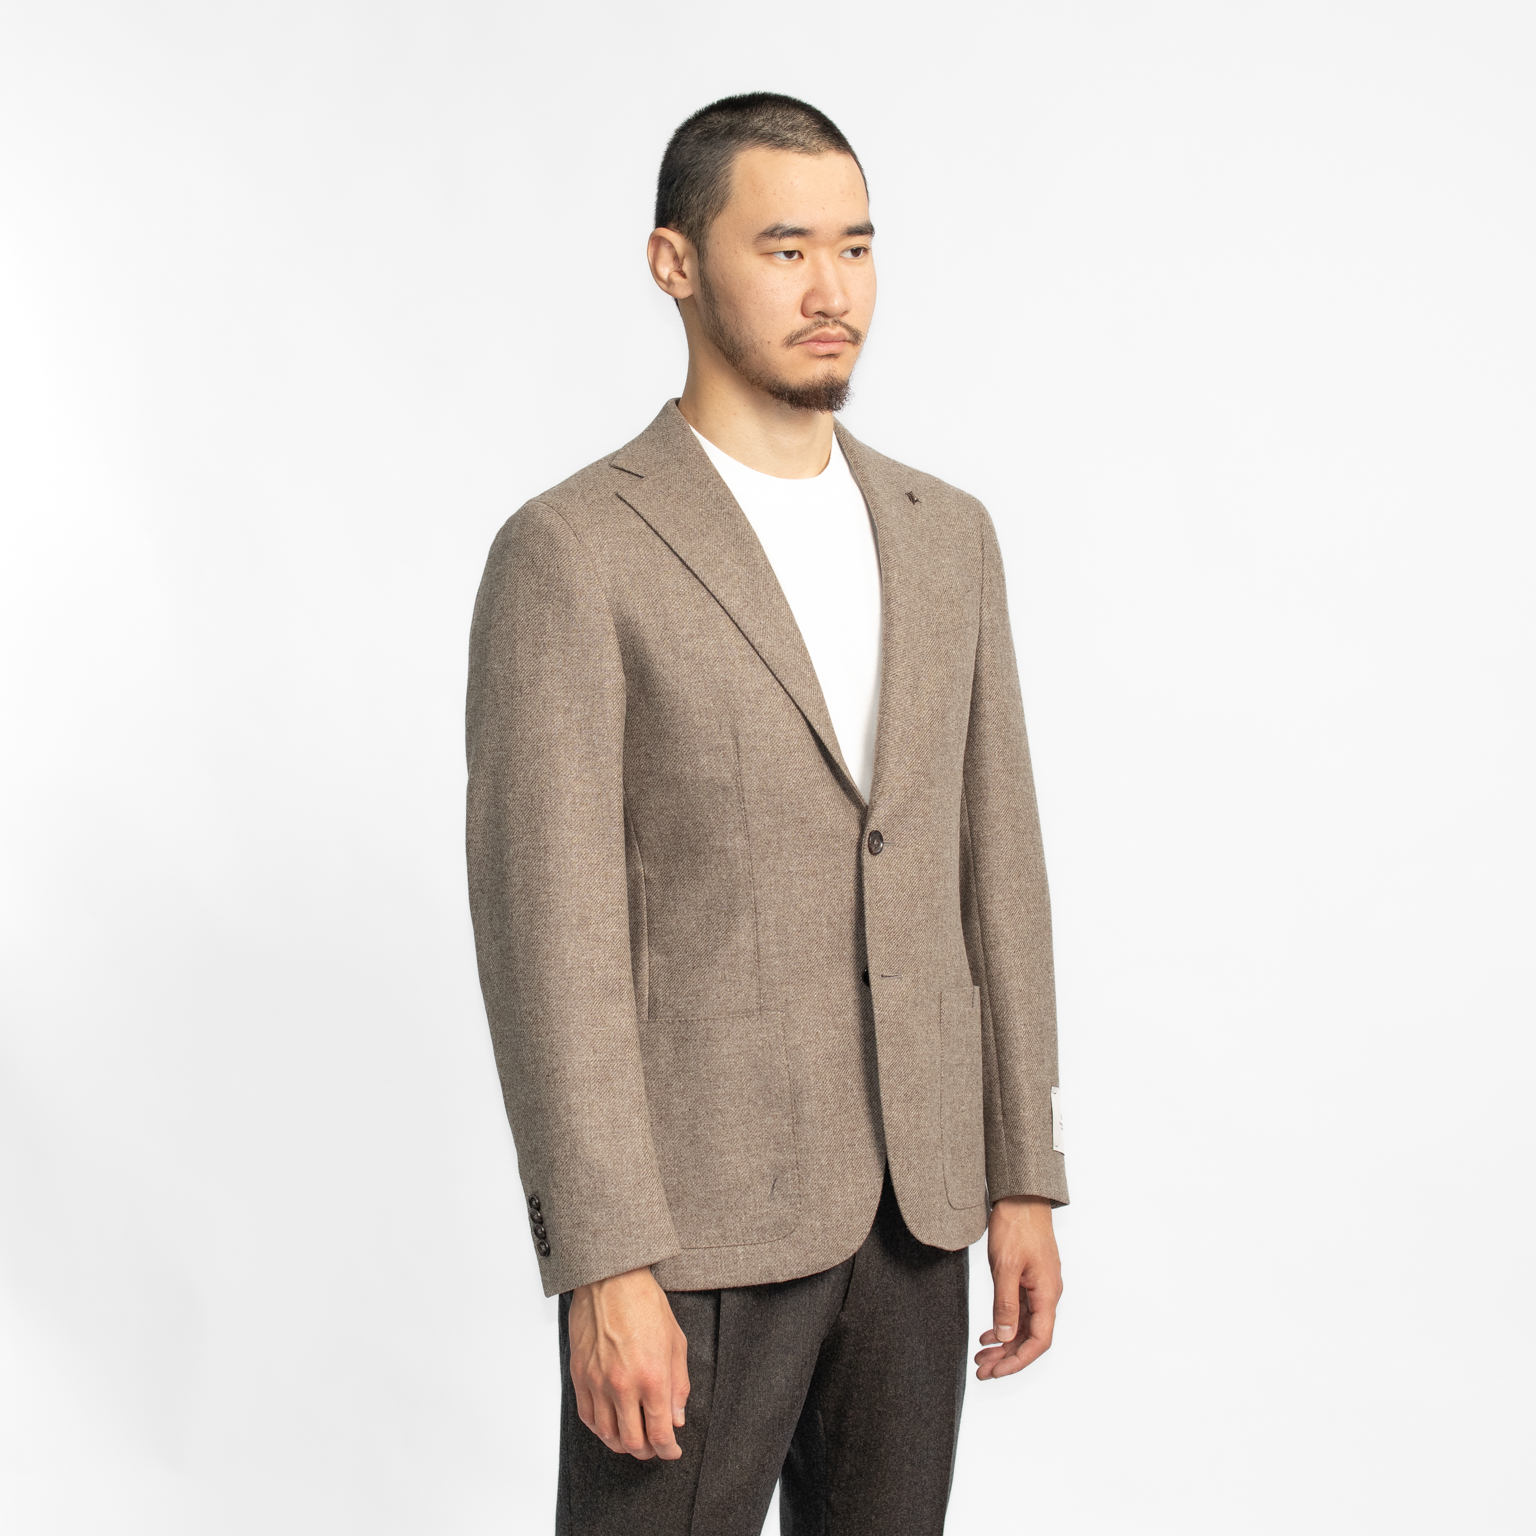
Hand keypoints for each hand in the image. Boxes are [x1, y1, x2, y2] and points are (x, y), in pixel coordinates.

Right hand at [568, 1266, 689, 1458]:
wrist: (611, 1280)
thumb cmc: (646, 1304)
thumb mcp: (676, 1343)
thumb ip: (678, 1385)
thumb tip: (676, 1418)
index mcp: (652, 1377)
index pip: (660, 1433)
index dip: (669, 1450)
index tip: (673, 1450)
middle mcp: (623, 1385)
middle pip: (633, 1442)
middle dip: (648, 1451)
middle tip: (655, 1446)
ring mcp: (597, 1382)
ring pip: (607, 1435)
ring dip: (623, 1443)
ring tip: (634, 1437)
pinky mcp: (579, 1376)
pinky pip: (587, 1417)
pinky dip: (600, 1428)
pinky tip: (611, 1424)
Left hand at [975, 1195, 1060, 1380]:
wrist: (1021, 1196)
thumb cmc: (1016, 1226)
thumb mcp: (1005, 1266)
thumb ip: (1006, 1303)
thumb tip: (1006, 1336)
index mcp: (1047, 1293)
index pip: (1039, 1340)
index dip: (1018, 1361)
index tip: (996, 1372)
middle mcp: (1047, 1293)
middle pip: (1031, 1337)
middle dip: (1007, 1357)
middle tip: (982, 1371)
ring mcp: (1039, 1286)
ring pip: (1024, 1325)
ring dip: (1004, 1343)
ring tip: (981, 1356)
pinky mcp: (1030, 1278)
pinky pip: (1021, 1310)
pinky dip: (1005, 1324)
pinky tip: (989, 1333)